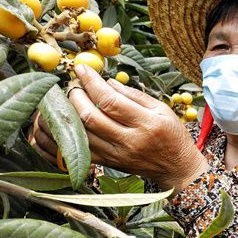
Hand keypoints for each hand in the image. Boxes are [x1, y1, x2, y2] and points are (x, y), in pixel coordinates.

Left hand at [31, 64, 208, 191]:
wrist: (177, 168)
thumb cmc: (171, 135)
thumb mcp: (162, 109)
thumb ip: (134, 95)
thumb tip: (105, 81)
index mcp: (146, 123)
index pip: (110, 101)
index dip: (91, 83)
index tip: (81, 69)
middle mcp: (130, 141)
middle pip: (90, 117)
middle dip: (75, 96)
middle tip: (73, 84)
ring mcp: (117, 155)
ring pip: (80, 134)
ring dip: (66, 115)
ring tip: (65, 100)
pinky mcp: (108, 164)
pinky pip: (79, 151)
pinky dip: (66, 137)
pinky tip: (61, 123)